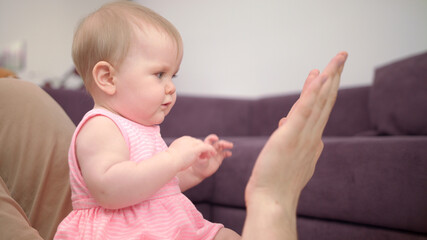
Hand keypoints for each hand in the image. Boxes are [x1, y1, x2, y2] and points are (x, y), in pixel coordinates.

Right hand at [167, 136, 215, 170]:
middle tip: (204, 156)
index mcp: (182, 140)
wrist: (170, 161)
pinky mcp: (197, 148)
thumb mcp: (173, 154)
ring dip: (206, 150)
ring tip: (209, 156)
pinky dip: (211, 150)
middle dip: (201, 149)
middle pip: (198, 142)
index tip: (197, 154)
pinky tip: (213, 154)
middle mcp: (188, 140)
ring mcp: (193, 143)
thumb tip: (177, 156)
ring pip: (203, 144)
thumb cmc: (170, 161)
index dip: (195, 148)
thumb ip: (178, 152)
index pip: (192, 141)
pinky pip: (207, 147)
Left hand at [190, 134, 232, 178]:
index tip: (216, 139)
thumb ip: (204, 155)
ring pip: (222, 147)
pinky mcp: (219, 158)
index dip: (213, 138)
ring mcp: (215, 153)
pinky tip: (229, 154)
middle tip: (228, 144)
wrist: (199, 172)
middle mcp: (211, 148)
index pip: (209, 140)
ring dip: (226, 145)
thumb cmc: (197, 165)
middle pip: (218, 142)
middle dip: (223, 142)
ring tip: (231, 145)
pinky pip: (224, 154)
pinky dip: (227, 153)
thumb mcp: (199, 159)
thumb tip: (210, 153)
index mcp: (205, 146)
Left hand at [243, 52, 347, 238]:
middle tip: (340, 57)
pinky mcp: (290, 137)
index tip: (322, 74)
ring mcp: (303, 136)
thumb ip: (290, 138)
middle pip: (326, 101)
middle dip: (334, 77)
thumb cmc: (276, 183)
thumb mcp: (286, 156)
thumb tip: (285, 123)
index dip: (322, 90)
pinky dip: (312, 92)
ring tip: (336, 59)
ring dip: (329, 78)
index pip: (319, 110)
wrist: (272, 201)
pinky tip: (318, 75)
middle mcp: (312, 137)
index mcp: (311, 141)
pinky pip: (304, 110)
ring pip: (319, 102)